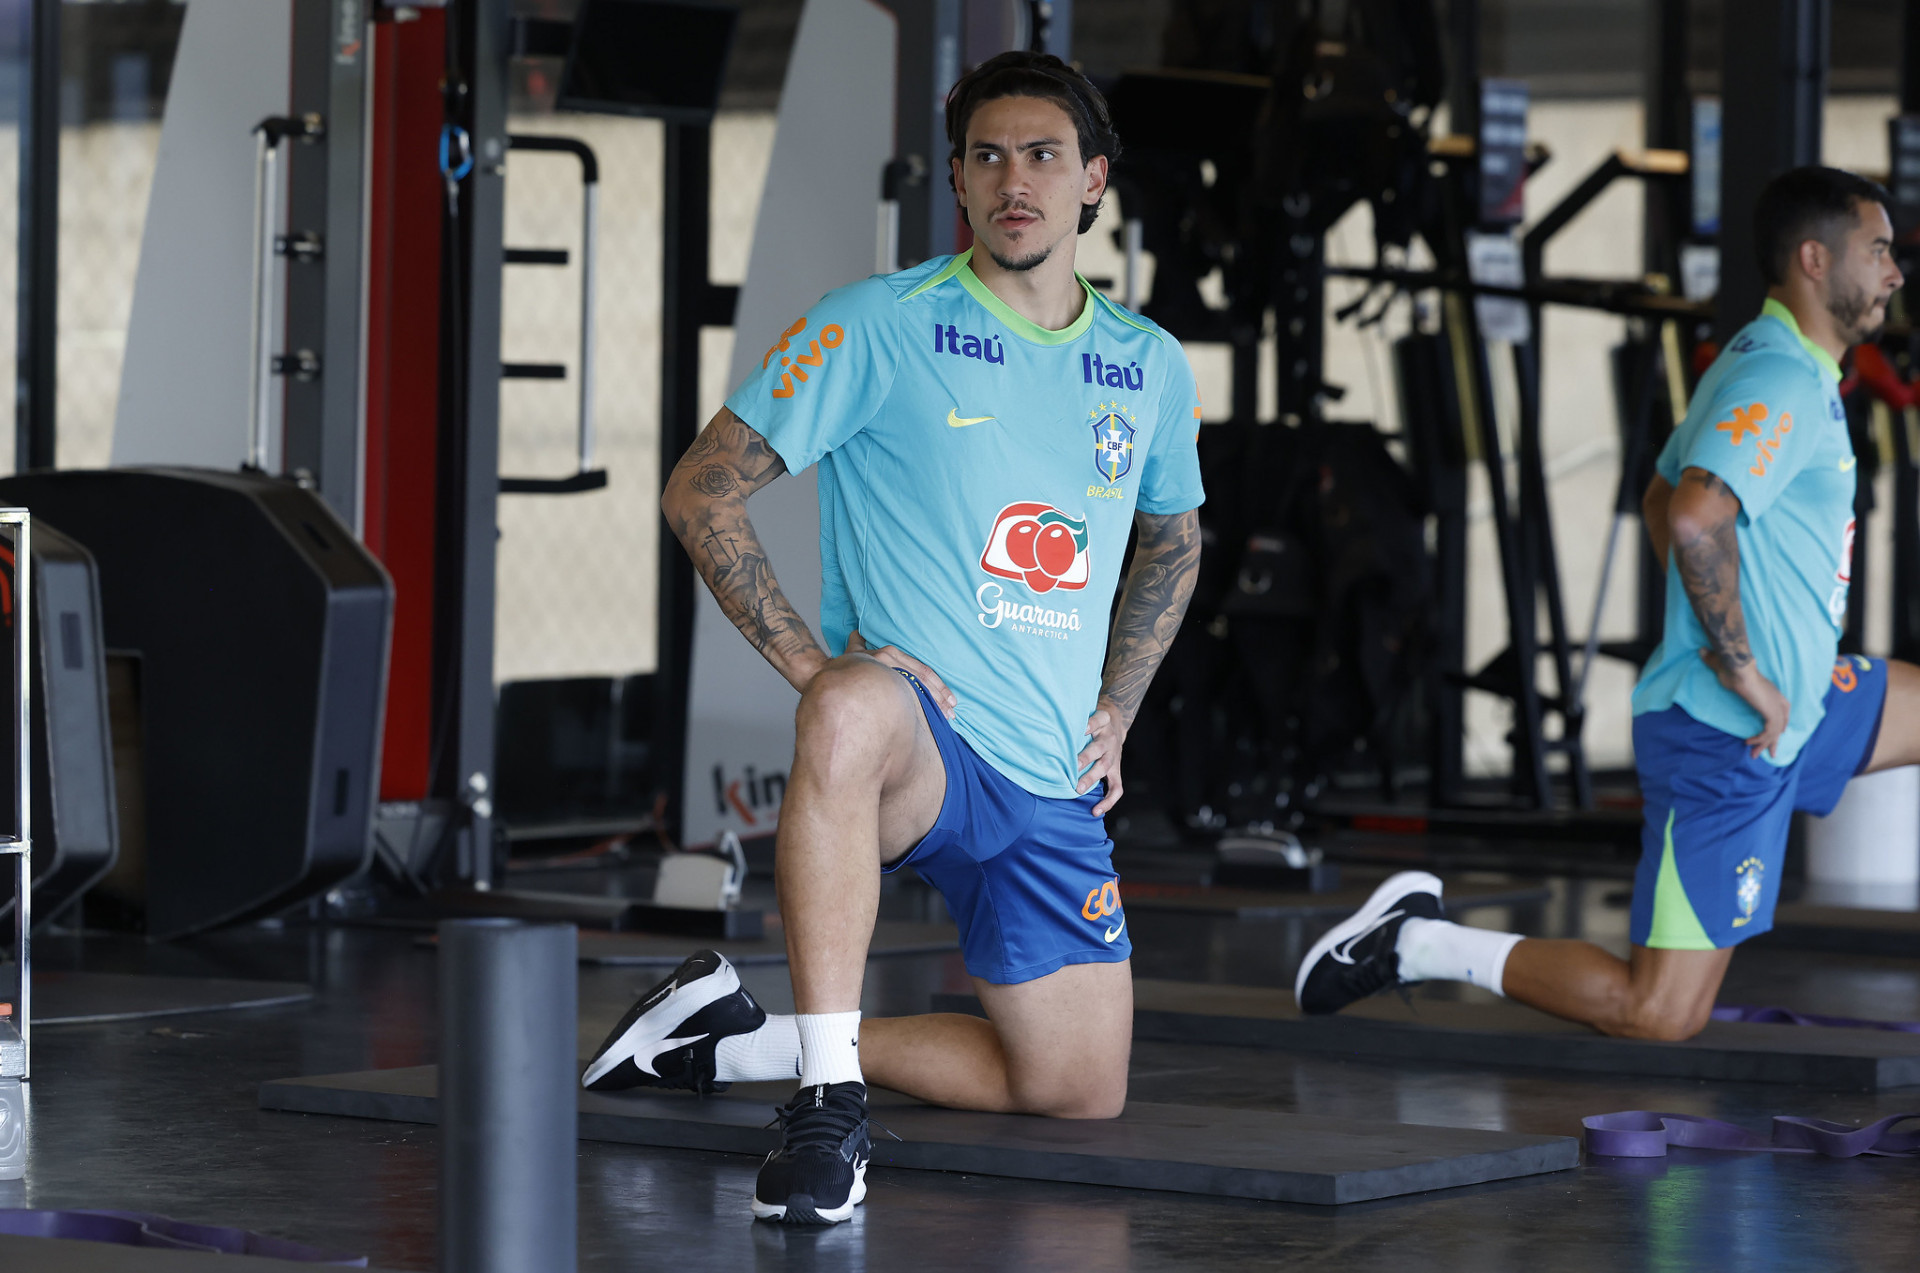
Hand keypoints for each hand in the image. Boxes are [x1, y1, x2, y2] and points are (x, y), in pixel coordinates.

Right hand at [845, 630, 957, 719]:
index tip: (950, 700)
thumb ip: (859, 645)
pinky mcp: (878, 682)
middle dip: (940, 696)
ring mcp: (883, 670)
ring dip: (933, 704)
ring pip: (916, 688)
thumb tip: (856, 634)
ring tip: (945, 717)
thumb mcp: (855, 653)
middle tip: (952, 712)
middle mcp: (889, 658)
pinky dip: (916, 707)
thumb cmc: (841, 668)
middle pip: (923, 678)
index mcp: (890, 653)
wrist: (820, 674)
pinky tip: (925, 719)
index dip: (938, 685)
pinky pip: (902, 697)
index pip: (922, 670)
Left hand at [1077, 697, 1126, 816]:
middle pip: (1099, 748)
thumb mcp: (1085, 713)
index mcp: (1103, 721)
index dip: (1091, 724)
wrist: (1115, 724)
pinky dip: (1108, 801)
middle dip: (1086, 758)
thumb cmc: (1091, 722)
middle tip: (1074, 767)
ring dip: (1091, 778)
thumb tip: (1044, 727)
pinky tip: (1096, 811)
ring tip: (1078, 789)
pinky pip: (1117, 787)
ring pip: (1105, 766)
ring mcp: (1114, 755)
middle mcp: (1109, 738)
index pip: (1099, 719)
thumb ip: (1071, 720)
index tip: (1082, 729)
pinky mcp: (1116, 769)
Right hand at [1701, 648, 1788, 757]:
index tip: (1777, 733)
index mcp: (1771, 690)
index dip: (1781, 722)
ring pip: (1775, 731)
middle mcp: (1776, 699)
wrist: (1737, 669)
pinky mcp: (1770, 712)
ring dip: (1764, 744)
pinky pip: (1769, 731)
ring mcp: (1775, 706)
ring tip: (1754, 755)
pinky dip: (1760, 739)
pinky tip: (1748, 742)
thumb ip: (1714, 662)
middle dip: (1774, 740)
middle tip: (1769, 754)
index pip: (1783, 709)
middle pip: (1781, 723)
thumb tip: (1701, 652)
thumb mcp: (1722, 668)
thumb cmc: (1731, 667)